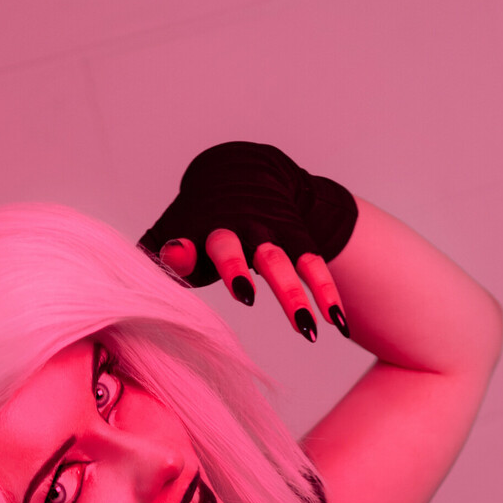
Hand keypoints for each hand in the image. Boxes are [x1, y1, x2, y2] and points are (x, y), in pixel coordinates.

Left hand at [159, 230, 347, 343]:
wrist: (247, 170)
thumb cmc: (203, 217)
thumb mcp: (177, 229)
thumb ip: (165, 250)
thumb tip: (172, 255)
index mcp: (206, 227)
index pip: (191, 239)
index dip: (184, 250)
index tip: (179, 252)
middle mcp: (242, 227)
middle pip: (240, 250)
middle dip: (242, 270)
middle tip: (245, 298)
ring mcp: (273, 234)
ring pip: (285, 262)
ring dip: (295, 295)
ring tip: (307, 332)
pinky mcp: (299, 241)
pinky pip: (316, 267)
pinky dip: (328, 294)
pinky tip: (337, 324)